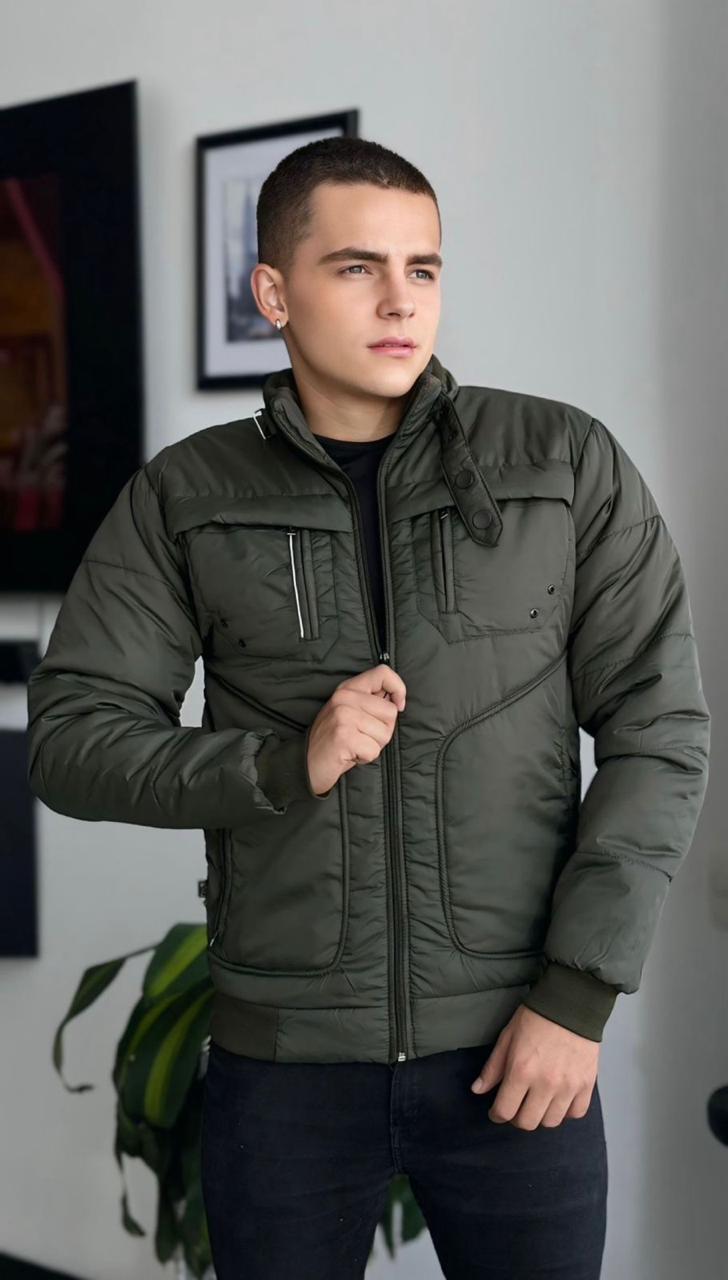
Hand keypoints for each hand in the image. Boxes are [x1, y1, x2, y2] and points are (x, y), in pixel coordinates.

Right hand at [306, 662, 406, 795]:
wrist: (308, 765)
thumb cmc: (334, 741)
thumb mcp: (349, 712)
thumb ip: (370, 702)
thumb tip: (397, 700)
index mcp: (347, 688)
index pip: (383, 673)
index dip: (398, 688)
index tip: (398, 705)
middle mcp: (344, 698)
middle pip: (390, 711)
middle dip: (383, 731)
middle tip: (362, 737)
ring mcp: (343, 716)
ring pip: (384, 733)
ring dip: (373, 746)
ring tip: (355, 745)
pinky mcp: (343, 736)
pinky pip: (374, 750)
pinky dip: (366, 758)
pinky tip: (350, 755)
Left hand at [470, 1004, 599, 1129]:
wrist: (571, 1003)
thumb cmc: (536, 1017)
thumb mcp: (507, 1037)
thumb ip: (493, 1068)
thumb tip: (478, 1090)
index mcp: (521, 1071)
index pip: (505, 1111)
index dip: (496, 1114)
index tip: (496, 1111)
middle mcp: (545, 1083)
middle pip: (528, 1123)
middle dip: (517, 1118)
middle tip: (516, 1105)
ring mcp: (568, 1086)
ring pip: (551, 1122)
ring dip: (541, 1116)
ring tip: (537, 1102)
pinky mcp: (586, 1084)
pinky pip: (576, 1113)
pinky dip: (566, 1111)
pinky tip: (558, 1099)